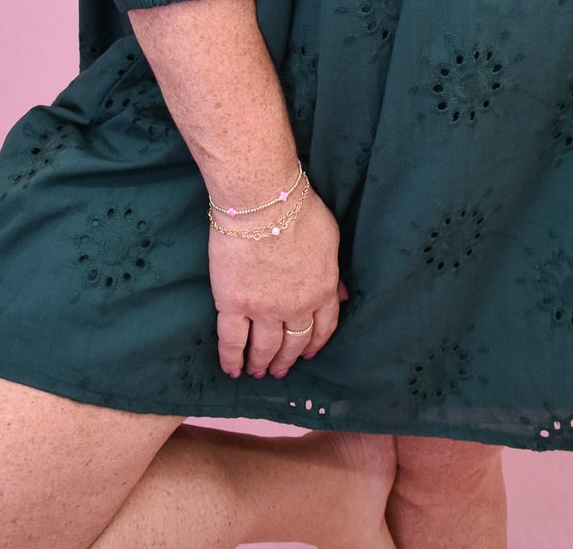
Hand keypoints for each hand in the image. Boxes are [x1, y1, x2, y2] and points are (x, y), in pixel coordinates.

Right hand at [208, 184, 345, 378]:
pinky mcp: (233, 304)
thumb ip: (333, 272)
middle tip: (278, 369)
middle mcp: (296, 307)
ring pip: (264, 348)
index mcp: (322, 290)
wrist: (262, 200)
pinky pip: (231, 340)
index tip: (307, 354)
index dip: (314, 344)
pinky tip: (231, 369)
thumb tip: (341, 296)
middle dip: (286, 360)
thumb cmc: (298, 208)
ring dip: (261, 363)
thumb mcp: (331, 238)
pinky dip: (231, 358)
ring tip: (256, 371)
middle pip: (293, 343)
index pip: (322, 327)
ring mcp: (264, 309)